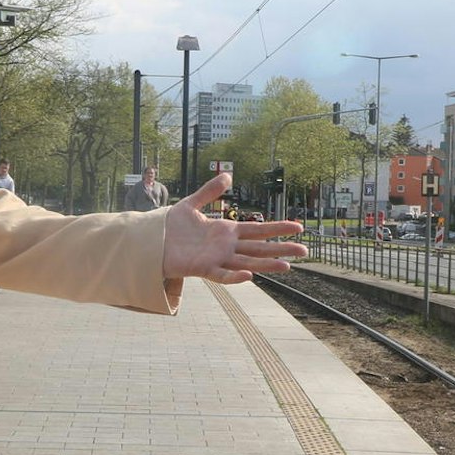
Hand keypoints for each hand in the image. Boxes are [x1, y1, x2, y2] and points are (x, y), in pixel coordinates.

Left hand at [162, 173, 306, 283]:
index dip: (278, 228)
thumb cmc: (170, 226)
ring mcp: (216, 259)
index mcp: (226, 231)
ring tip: (288, 266)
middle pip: (259, 248)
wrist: (150, 241)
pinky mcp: (202, 269)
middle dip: (281, 248)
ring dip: (267, 265)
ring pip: (247, 263)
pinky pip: (221, 275)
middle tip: (304, 249)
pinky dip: (235, 277)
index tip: (298, 227)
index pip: (258, 230)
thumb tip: (228, 176)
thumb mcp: (191, 204)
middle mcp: (226, 247)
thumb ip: (209, 191)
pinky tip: (250, 276)